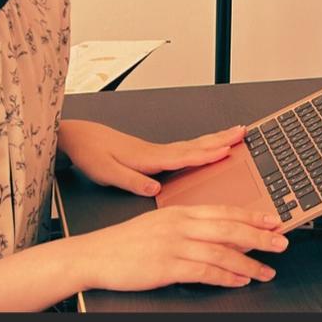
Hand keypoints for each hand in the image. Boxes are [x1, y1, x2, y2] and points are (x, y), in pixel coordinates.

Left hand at [57, 120, 248, 196]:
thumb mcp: (107, 173)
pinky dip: (201, 145)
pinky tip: (206, 147)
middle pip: (195, 144)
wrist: (78, 138)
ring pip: (192, 144)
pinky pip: (184, 148)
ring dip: (215, 139)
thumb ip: (132, 181)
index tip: (227, 150)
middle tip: (243, 132)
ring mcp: (156, 151)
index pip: (184, 156)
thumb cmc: (91, 155)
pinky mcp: (152, 153)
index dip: (206, 154)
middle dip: (221, 139)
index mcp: (149, 158)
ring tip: (234, 134)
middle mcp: (156, 152)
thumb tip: (154, 189)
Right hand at [71, 205, 287, 292]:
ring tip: (267, 270)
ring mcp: (174, 245)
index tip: (273, 220)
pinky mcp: (167, 266)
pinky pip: (204, 271)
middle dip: (260, 236)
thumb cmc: (125, 242)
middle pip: (229, 229)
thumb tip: (217, 232)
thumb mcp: (160, 223)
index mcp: (180, 211)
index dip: (252, 216)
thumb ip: (188, 225)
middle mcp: (180, 225)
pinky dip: (226, 277)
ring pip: (222, 252)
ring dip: (249, 262)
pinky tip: (239, 280)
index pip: (224, 211)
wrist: (94, 255)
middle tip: (282, 242)